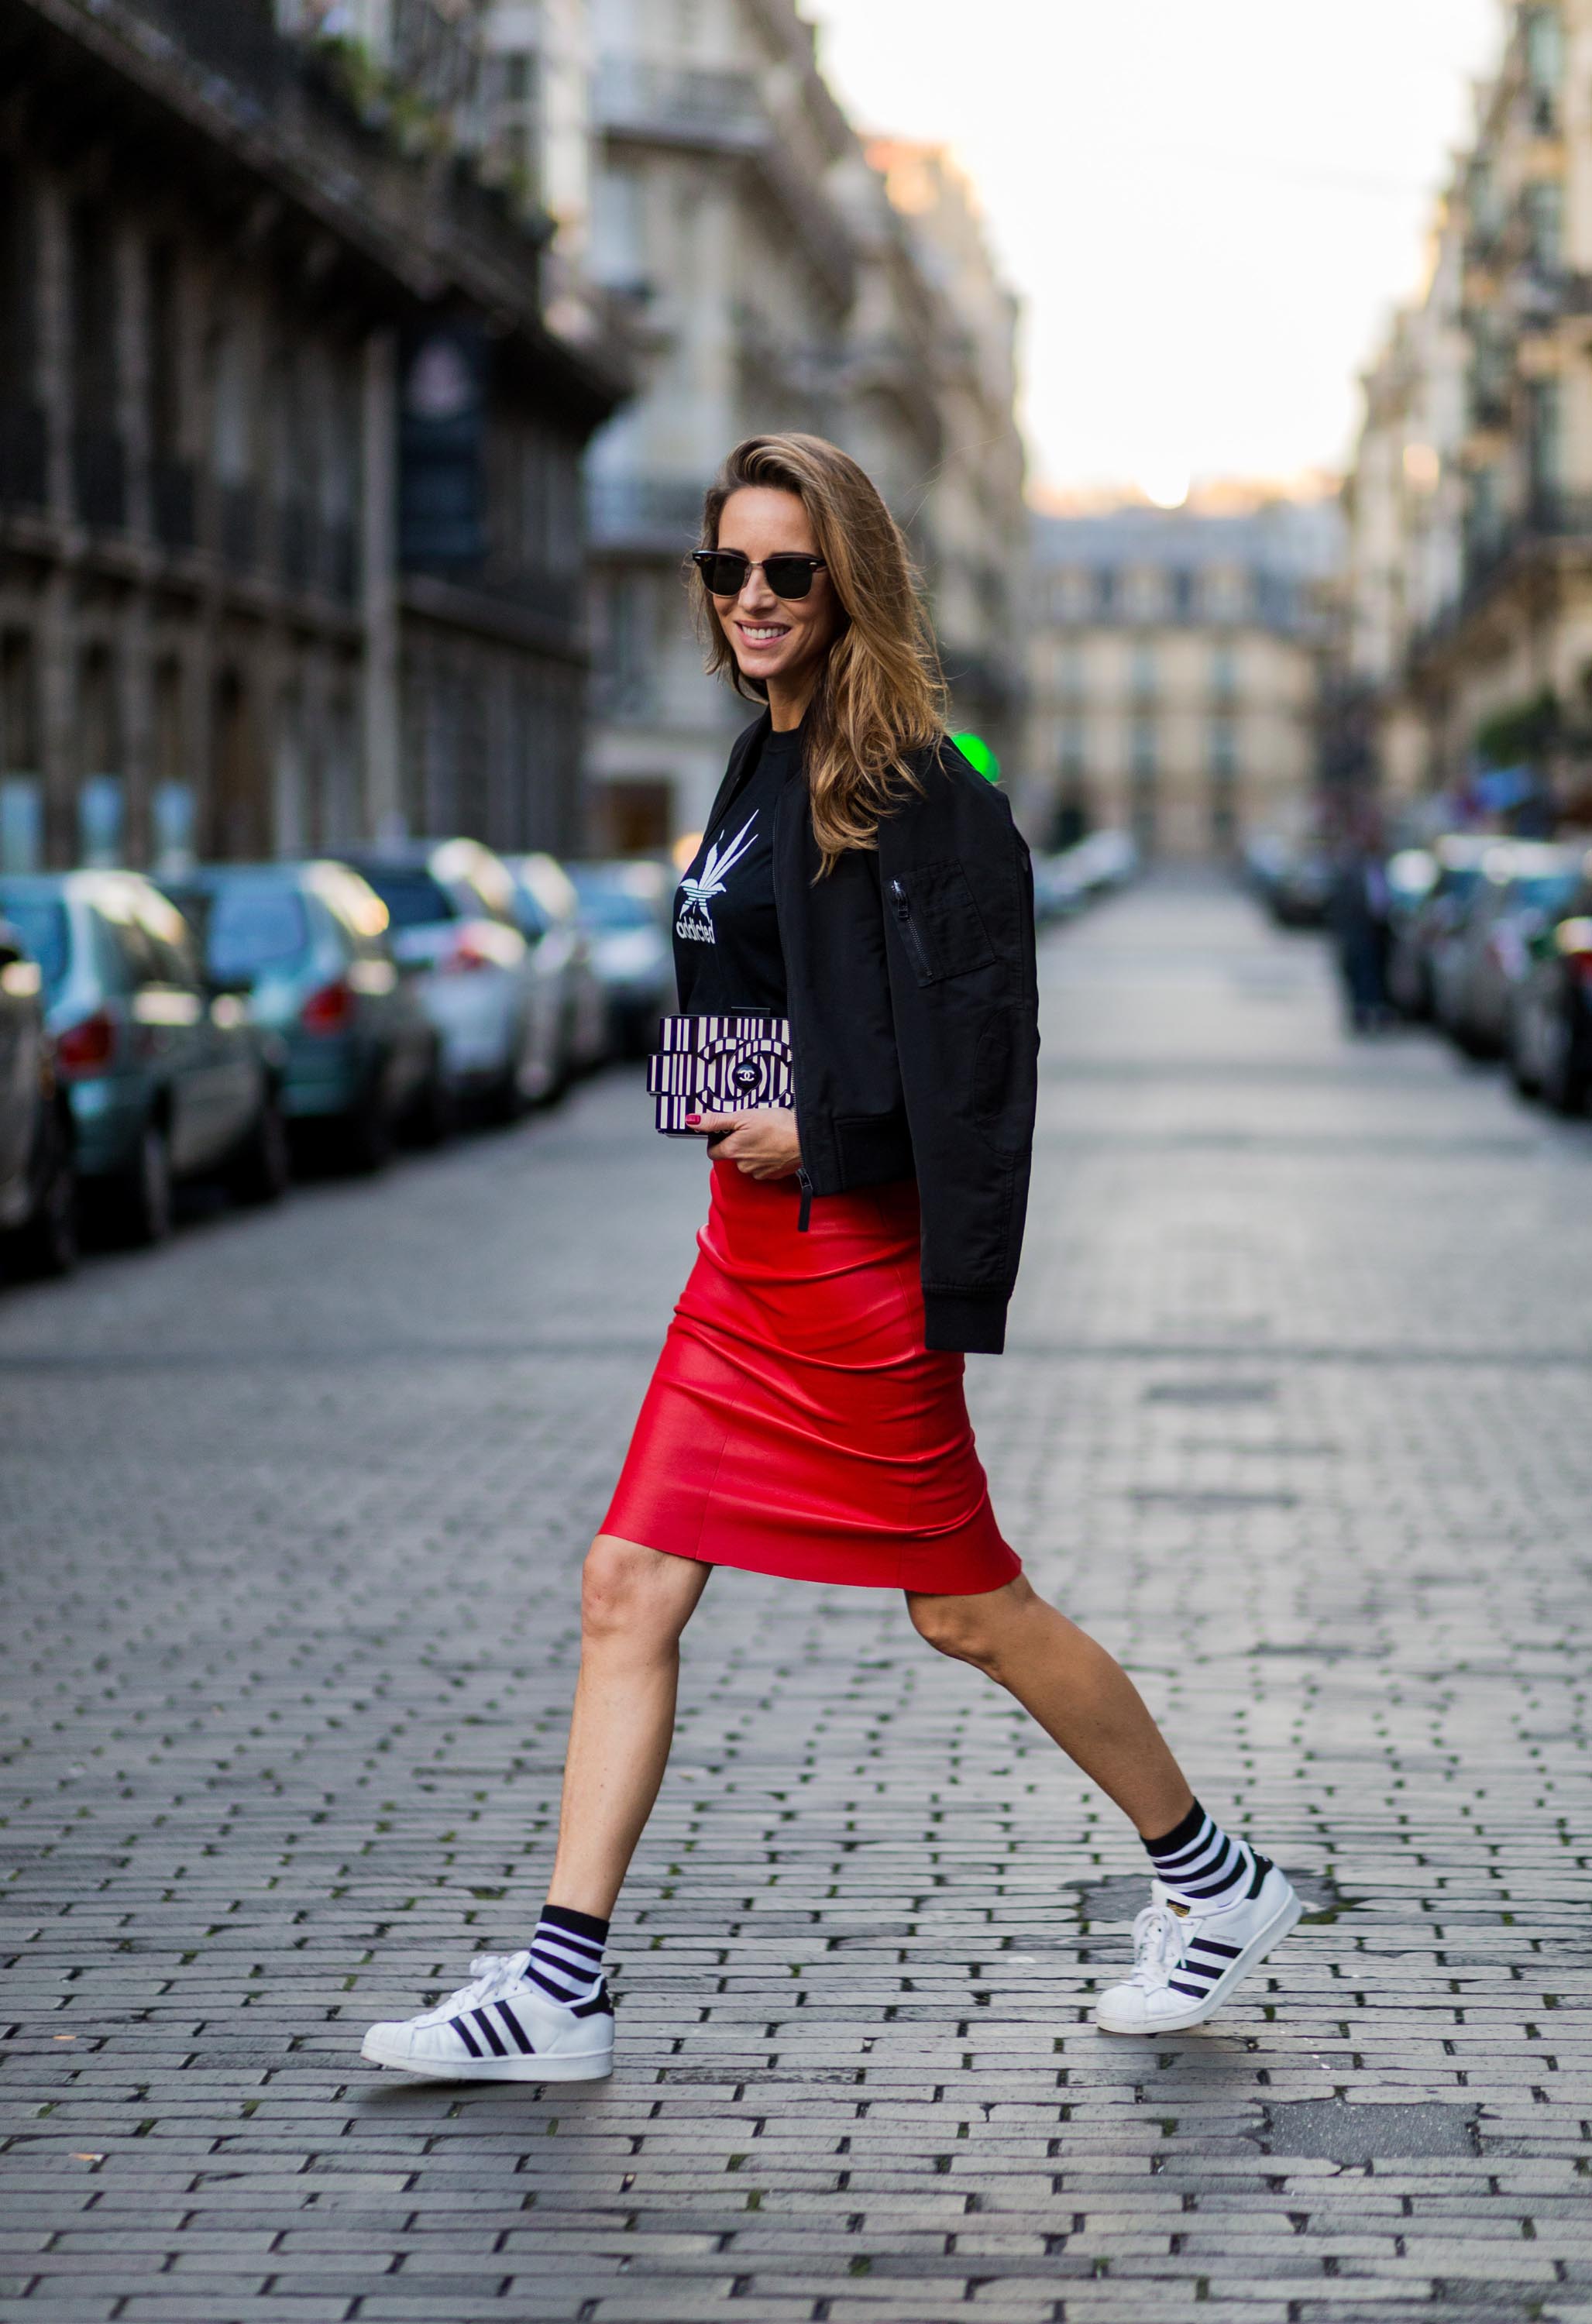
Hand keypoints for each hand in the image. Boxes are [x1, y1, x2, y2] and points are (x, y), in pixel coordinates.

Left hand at [687, 1105, 802, 1180]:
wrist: (807, 1138)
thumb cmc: (779, 1126)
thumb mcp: (742, 1116)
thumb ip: (715, 1120)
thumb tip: (693, 1121)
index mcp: (733, 1151)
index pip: (712, 1151)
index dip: (716, 1139)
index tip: (726, 1130)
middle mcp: (743, 1166)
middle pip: (731, 1155)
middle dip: (738, 1142)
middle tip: (751, 1128)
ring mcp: (759, 1172)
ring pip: (747, 1161)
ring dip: (753, 1149)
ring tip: (765, 1135)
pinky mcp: (773, 1175)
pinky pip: (763, 1166)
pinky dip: (766, 1156)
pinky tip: (774, 1144)